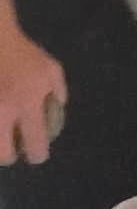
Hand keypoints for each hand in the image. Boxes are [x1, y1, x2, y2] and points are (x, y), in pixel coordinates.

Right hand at [0, 26, 66, 166]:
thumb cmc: (22, 51)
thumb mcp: (50, 68)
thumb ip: (58, 92)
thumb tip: (58, 114)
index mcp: (27, 102)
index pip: (34, 144)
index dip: (37, 155)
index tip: (35, 153)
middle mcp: (3, 109)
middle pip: (3, 154)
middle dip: (8, 156)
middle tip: (11, 149)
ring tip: (1, 137)